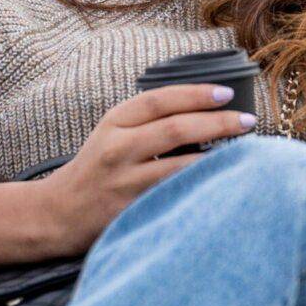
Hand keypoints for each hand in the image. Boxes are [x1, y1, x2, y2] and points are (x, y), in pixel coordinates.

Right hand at [37, 84, 255, 255]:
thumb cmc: (96, 168)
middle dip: (218, 123)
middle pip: (175, 129)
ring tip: (247, 151)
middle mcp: (117, 148)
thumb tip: (206, 109)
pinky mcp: (131, 210)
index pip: (159, 100)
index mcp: (114, 121)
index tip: (226, 92)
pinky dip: (200, 188)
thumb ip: (148, 121)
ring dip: (217, 158)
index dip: (195, 93)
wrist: (57, 213)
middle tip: (248, 120)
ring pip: (179, 165)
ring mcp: (124, 182)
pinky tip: (224, 184)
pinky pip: (173, 196)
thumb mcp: (112, 133)